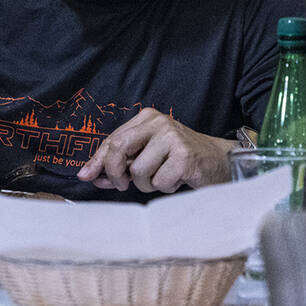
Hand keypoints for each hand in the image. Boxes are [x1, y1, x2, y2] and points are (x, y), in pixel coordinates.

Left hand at [76, 108, 232, 192]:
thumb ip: (121, 162)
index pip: (112, 139)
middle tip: (122, 185)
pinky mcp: (185, 157)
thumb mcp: (147, 154)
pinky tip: (177, 179)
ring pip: (138, 171)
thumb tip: (91, 175)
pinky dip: (165, 187)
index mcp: (146, 117)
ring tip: (163, 177)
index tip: (85, 175)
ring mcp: (172, 138)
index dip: (97, 160)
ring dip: (147, 184)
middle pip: (119, 149)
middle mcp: (158, 123)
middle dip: (115, 172)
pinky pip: (159, 182)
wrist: (220, 162)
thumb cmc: (179, 159)